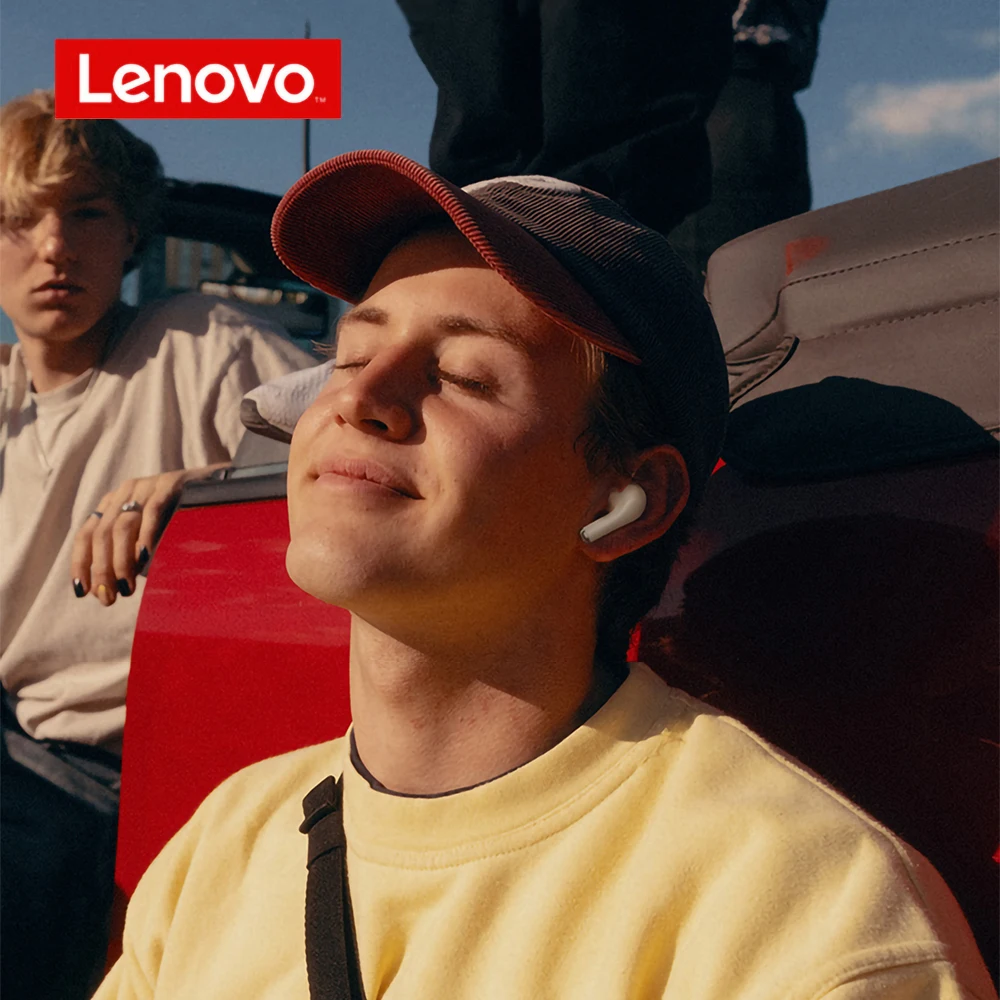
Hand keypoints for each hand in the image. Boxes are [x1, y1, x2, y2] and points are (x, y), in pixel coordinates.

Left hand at [71, 464, 227, 605]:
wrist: (222, 486)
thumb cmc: (185, 519)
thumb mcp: (149, 535)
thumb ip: (128, 555)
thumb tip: (105, 589)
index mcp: (115, 503)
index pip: (86, 534)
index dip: (81, 563)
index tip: (82, 590)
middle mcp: (126, 492)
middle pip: (102, 534)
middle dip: (102, 570)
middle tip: (109, 597)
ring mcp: (148, 486)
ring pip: (123, 527)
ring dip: (120, 562)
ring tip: (127, 587)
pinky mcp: (171, 483)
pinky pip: (153, 511)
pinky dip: (146, 536)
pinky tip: (144, 559)